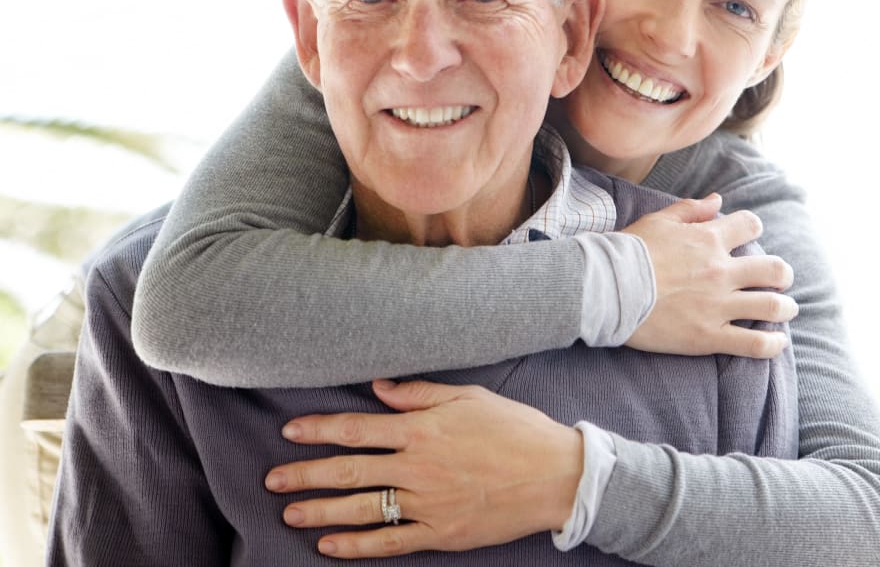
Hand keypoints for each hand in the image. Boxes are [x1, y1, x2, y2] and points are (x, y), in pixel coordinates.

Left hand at [264, 379, 582, 558]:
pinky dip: (355, 546)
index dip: (319, 430)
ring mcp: (427, 504)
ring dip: (320, 511)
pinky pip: (389, 542)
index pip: (356, 429)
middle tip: (272, 478)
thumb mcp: (469, 397)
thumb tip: (377, 387)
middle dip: (305, 474)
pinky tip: (328, 545)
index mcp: (423, 429)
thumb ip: (419, 394)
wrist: (555, 474)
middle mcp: (418, 467)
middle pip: (348, 471)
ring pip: (360, 509)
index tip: (290, 432)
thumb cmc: (516, 429)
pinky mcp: (441, 533)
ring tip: (289, 511)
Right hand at [624, 193, 796, 358]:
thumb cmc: (629, 252)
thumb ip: (691, 209)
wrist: (606, 289)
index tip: (750, 238)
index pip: (751, 225)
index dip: (754, 230)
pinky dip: (772, 344)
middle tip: (781, 281)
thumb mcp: (659, 220)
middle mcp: (720, 271)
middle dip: (783, 275)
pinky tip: (777, 342)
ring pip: (772, 307)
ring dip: (785, 308)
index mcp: (708, 239)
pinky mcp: (709, 336)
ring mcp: (718, 305)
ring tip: (786, 310)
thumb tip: (718, 200)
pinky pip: (754, 344)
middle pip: (774, 270)